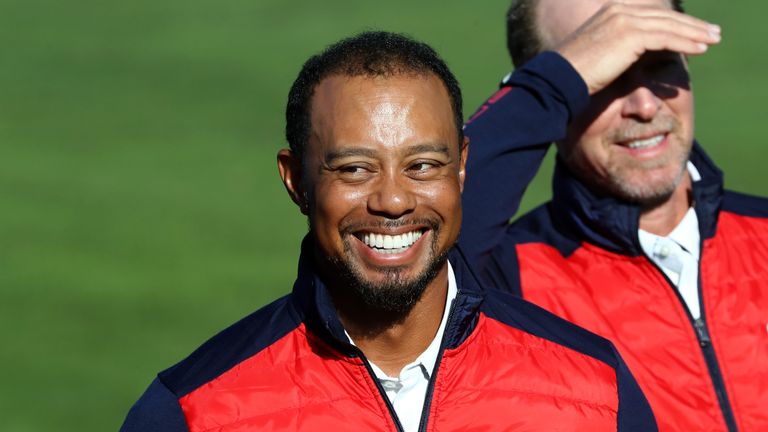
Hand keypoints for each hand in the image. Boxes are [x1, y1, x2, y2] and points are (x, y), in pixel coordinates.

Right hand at [555, 1, 720, 94]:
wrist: (559, 78)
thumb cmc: (574, 74)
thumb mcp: (597, 53)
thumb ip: (616, 48)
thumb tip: (632, 57)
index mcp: (611, 11)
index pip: (651, 14)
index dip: (675, 22)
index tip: (692, 30)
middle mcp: (619, 10)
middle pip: (664, 15)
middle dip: (691, 24)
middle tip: (711, 32)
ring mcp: (625, 20)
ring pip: (669, 25)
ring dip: (695, 32)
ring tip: (713, 40)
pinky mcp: (630, 35)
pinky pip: (666, 38)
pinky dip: (686, 42)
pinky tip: (701, 48)